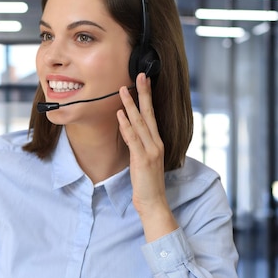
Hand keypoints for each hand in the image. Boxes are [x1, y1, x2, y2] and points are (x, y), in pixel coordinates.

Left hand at [116, 73, 176, 239]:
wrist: (154, 203)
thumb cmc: (147, 183)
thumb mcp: (144, 161)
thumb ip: (139, 145)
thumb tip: (130, 131)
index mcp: (157, 142)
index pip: (152, 115)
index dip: (148, 98)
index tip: (144, 81)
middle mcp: (156, 143)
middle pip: (149, 113)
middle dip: (143, 93)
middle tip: (140, 75)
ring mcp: (150, 150)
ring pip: (140, 123)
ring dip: (130, 105)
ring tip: (123, 89)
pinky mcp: (142, 159)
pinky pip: (133, 138)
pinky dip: (126, 125)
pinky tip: (120, 113)